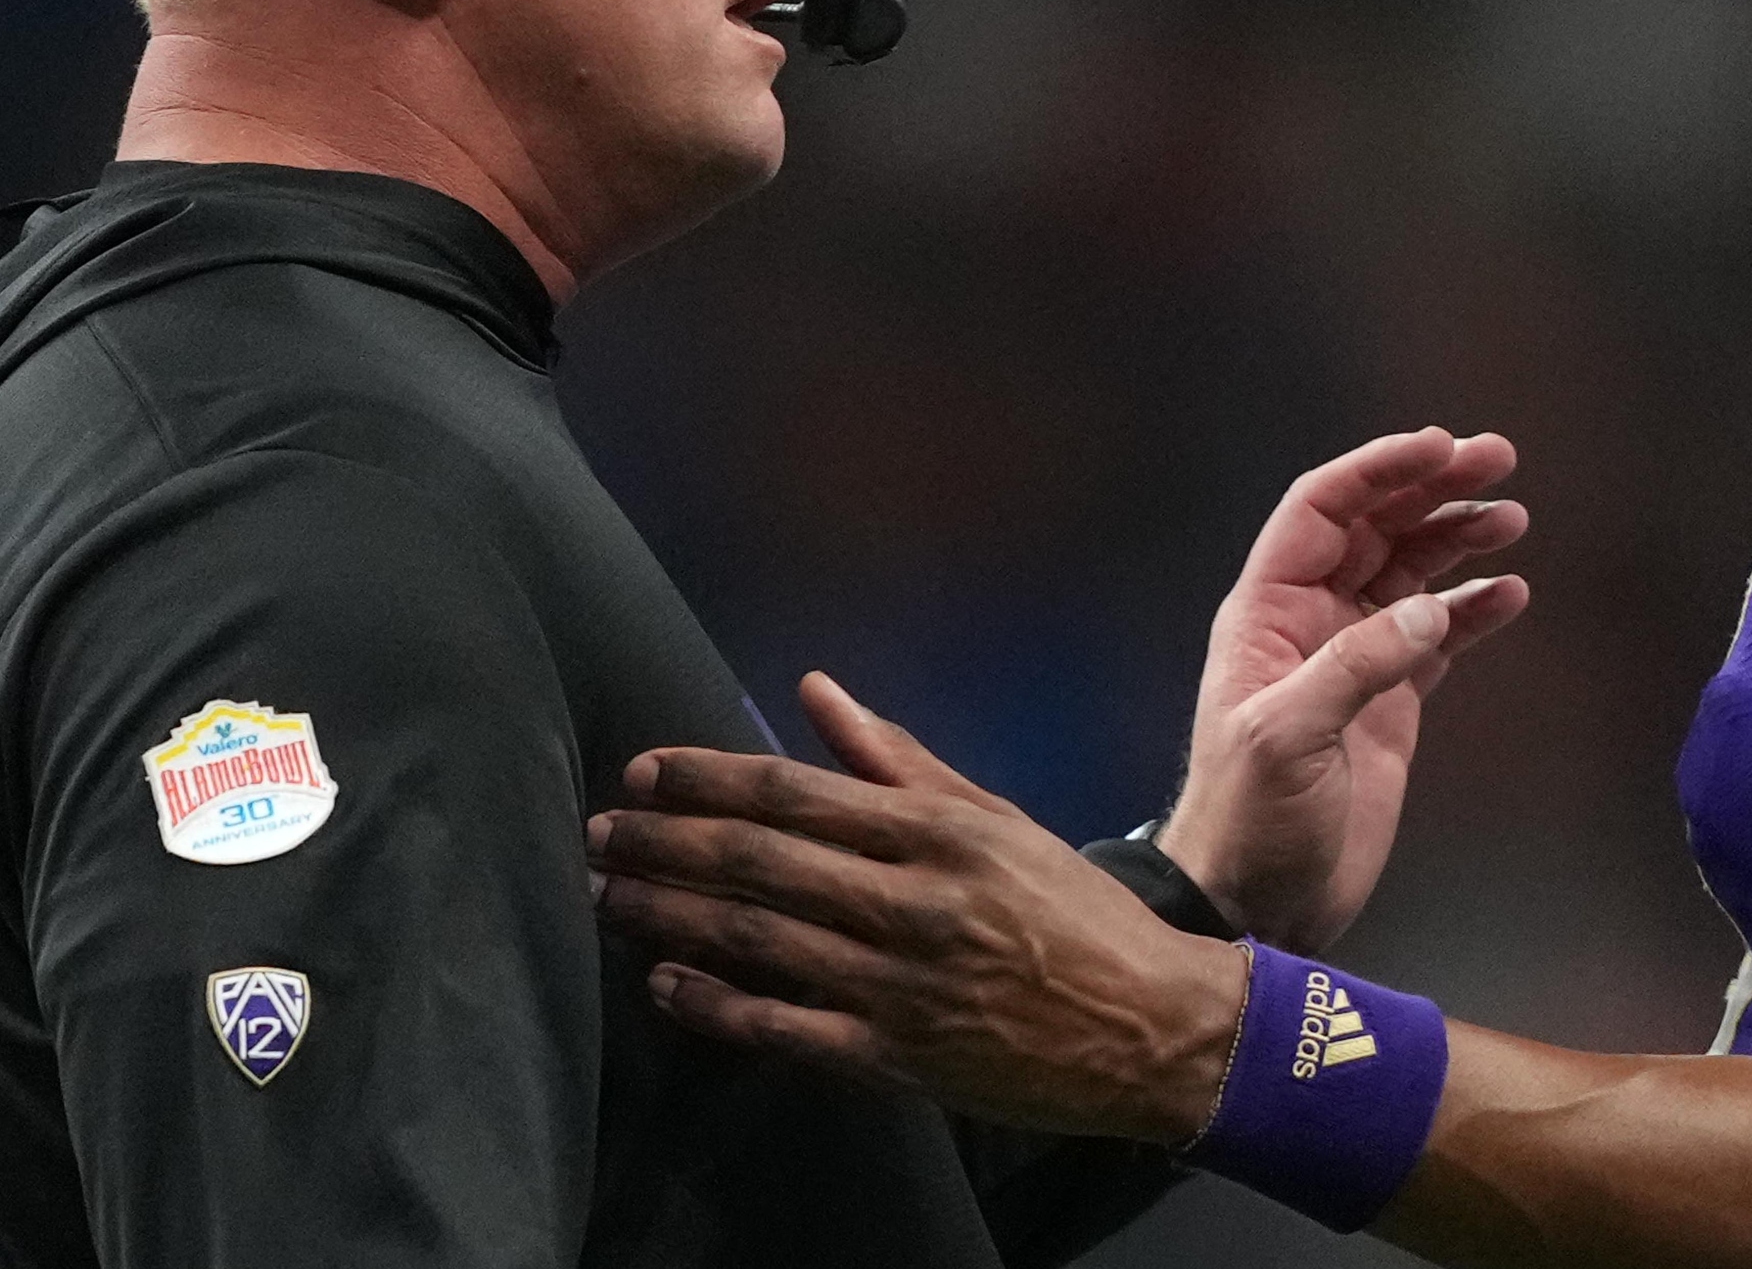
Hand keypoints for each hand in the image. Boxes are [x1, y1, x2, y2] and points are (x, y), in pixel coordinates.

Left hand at [591, 674, 1248, 1143]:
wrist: (1152, 1028)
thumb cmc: (1072, 914)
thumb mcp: (997, 819)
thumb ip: (898, 759)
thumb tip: (814, 692)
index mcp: (939, 832)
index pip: (795, 792)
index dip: (707, 779)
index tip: (643, 771)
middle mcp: (913, 903)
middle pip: (760, 862)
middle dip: (666, 843)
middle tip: (599, 833)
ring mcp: (900, 986)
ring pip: (758, 940)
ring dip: (672, 914)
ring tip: (612, 895)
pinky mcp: (896, 1059)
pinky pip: (782, 1028)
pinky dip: (715, 1004)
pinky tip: (666, 981)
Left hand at [1156, 428, 1531, 949]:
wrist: (1257, 902)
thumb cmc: (1248, 818)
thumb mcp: (1286, 737)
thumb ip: (1354, 666)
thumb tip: (1428, 610)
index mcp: (1268, 612)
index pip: (1322, 511)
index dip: (1378, 471)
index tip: (1440, 446)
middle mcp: (1311, 621)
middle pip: (1375, 528)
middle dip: (1433, 487)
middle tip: (1498, 460)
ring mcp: (1354, 659)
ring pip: (1412, 574)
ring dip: (1459, 539)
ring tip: (1513, 518)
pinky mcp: (1390, 704)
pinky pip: (1438, 637)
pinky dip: (1474, 610)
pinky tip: (1511, 593)